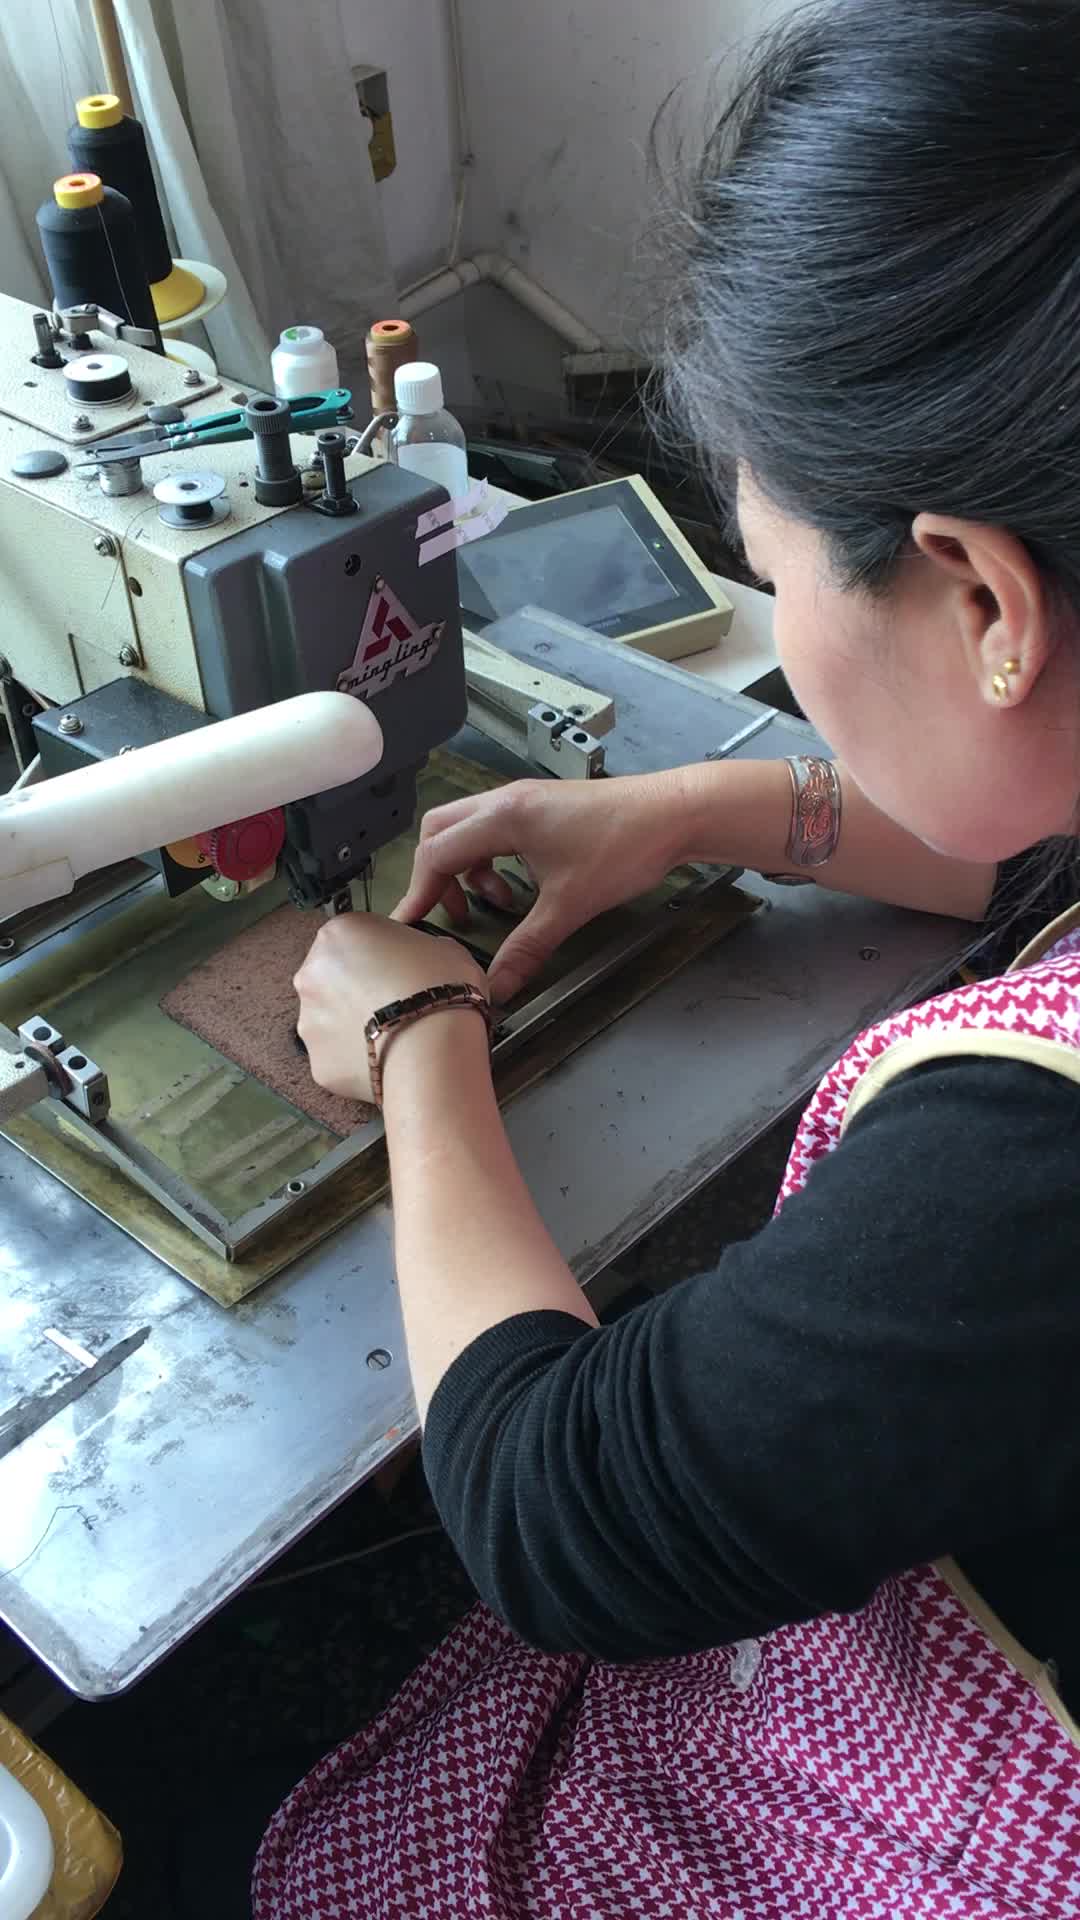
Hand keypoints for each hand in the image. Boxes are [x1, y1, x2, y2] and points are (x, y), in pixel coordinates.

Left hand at [294, 914, 487, 1103]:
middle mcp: (312, 972)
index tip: (399, 969)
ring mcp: (309, 1019)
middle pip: (332, 976)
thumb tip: (421, 960)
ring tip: (392, 1037)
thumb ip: (420, 948)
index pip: (354, 936)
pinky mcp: (316, 1060)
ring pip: (329, 1018)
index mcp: (340, 932)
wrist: (434, 1051)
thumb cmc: (442, 989)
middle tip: (394, 1003)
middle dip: (356, 987)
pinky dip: (355, 1058)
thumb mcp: (446, 947)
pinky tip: (385, 1061)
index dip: (380, 953)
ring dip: (352, 1024)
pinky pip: (336, 1056)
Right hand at [394, 774, 683, 1002]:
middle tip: (453, 914)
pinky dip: (493, 858)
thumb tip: (497, 988)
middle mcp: (505, 800)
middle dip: (437, 874)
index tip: (410, 925)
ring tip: (499, 903)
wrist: (674, 813)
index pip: (437, 852)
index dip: (419, 891)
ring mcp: (524, 799)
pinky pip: (495, 828)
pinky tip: (522, 886)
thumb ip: (527, 947)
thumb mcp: (570, 906)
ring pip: (468, 828)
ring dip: (469, 867)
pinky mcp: (542, 805)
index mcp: (503, 817)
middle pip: (441, 830)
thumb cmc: (623, 851)